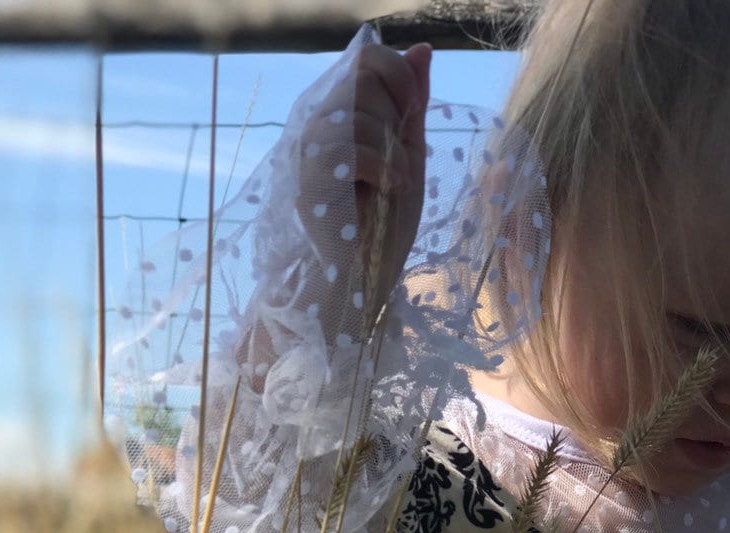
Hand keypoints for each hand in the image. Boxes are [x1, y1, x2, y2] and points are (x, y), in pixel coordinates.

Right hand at [298, 42, 430, 320]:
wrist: (355, 285)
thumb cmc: (379, 228)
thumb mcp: (407, 157)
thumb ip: (411, 108)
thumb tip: (421, 49)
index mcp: (340, 115)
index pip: (366, 59)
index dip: (398, 75)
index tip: (414, 113)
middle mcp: (318, 123)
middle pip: (363, 81)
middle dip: (395, 122)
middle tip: (399, 165)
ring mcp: (309, 150)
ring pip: (358, 114)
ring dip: (391, 150)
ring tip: (397, 185)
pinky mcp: (309, 179)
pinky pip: (352, 148)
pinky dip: (382, 167)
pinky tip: (391, 190)